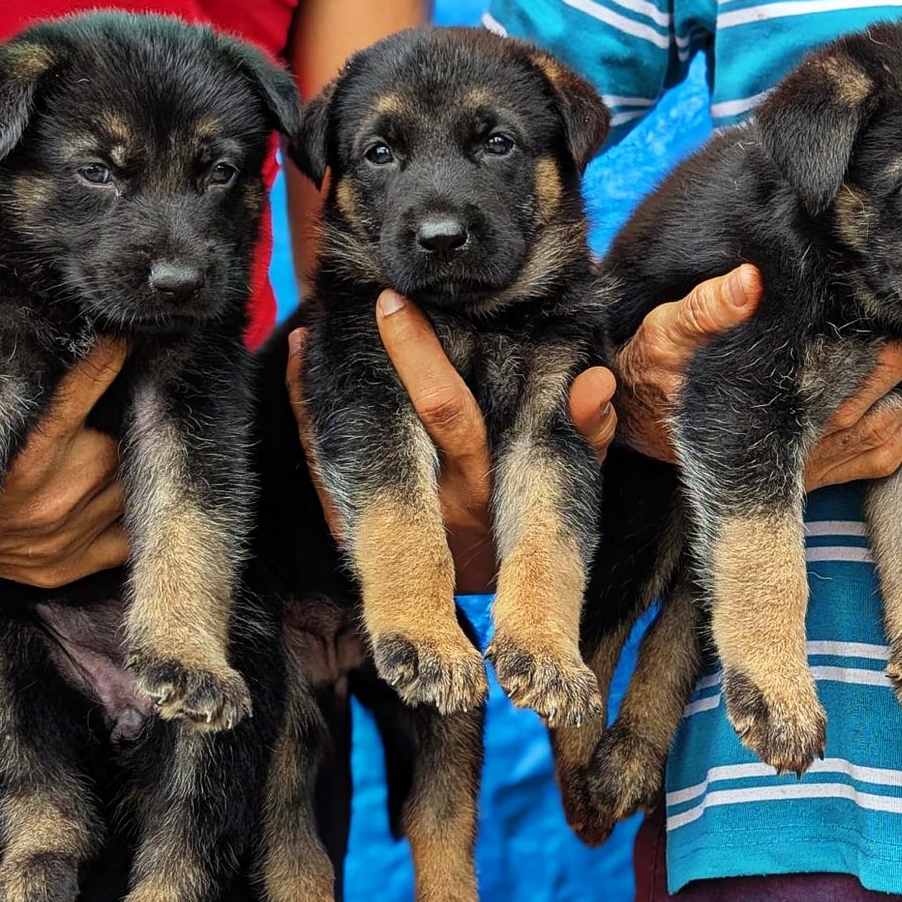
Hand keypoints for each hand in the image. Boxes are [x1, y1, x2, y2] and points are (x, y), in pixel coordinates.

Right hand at [0, 218, 131, 585]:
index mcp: (18, 449)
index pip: (92, 387)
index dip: (117, 353)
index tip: (133, 327)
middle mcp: (45, 498)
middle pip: (123, 439)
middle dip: (128, 406)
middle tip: (141, 375)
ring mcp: (57, 538)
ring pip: (129, 487)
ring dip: (132, 456)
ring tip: (130, 422)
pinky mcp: (60, 567)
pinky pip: (123, 539)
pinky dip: (126, 509)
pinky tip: (120, 477)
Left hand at [286, 290, 617, 594]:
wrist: (478, 607)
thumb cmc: (525, 530)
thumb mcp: (565, 486)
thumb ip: (586, 435)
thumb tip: (599, 381)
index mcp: (481, 481)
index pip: (447, 412)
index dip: (419, 357)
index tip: (397, 301)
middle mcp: (431, 495)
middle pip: (394, 420)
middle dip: (376, 358)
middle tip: (365, 294)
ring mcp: (387, 511)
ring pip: (348, 439)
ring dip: (328, 379)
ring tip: (316, 317)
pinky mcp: (348, 522)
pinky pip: (317, 463)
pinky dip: (304, 410)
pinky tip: (301, 357)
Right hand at [612, 264, 901, 488]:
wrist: (650, 430)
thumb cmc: (663, 374)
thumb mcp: (666, 335)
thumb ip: (704, 309)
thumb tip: (747, 280)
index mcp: (779, 396)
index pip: (846, 357)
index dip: (880, 323)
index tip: (901, 289)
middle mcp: (809, 433)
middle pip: (884, 382)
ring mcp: (824, 459)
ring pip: (900, 420)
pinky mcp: (829, 473)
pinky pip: (894, 451)